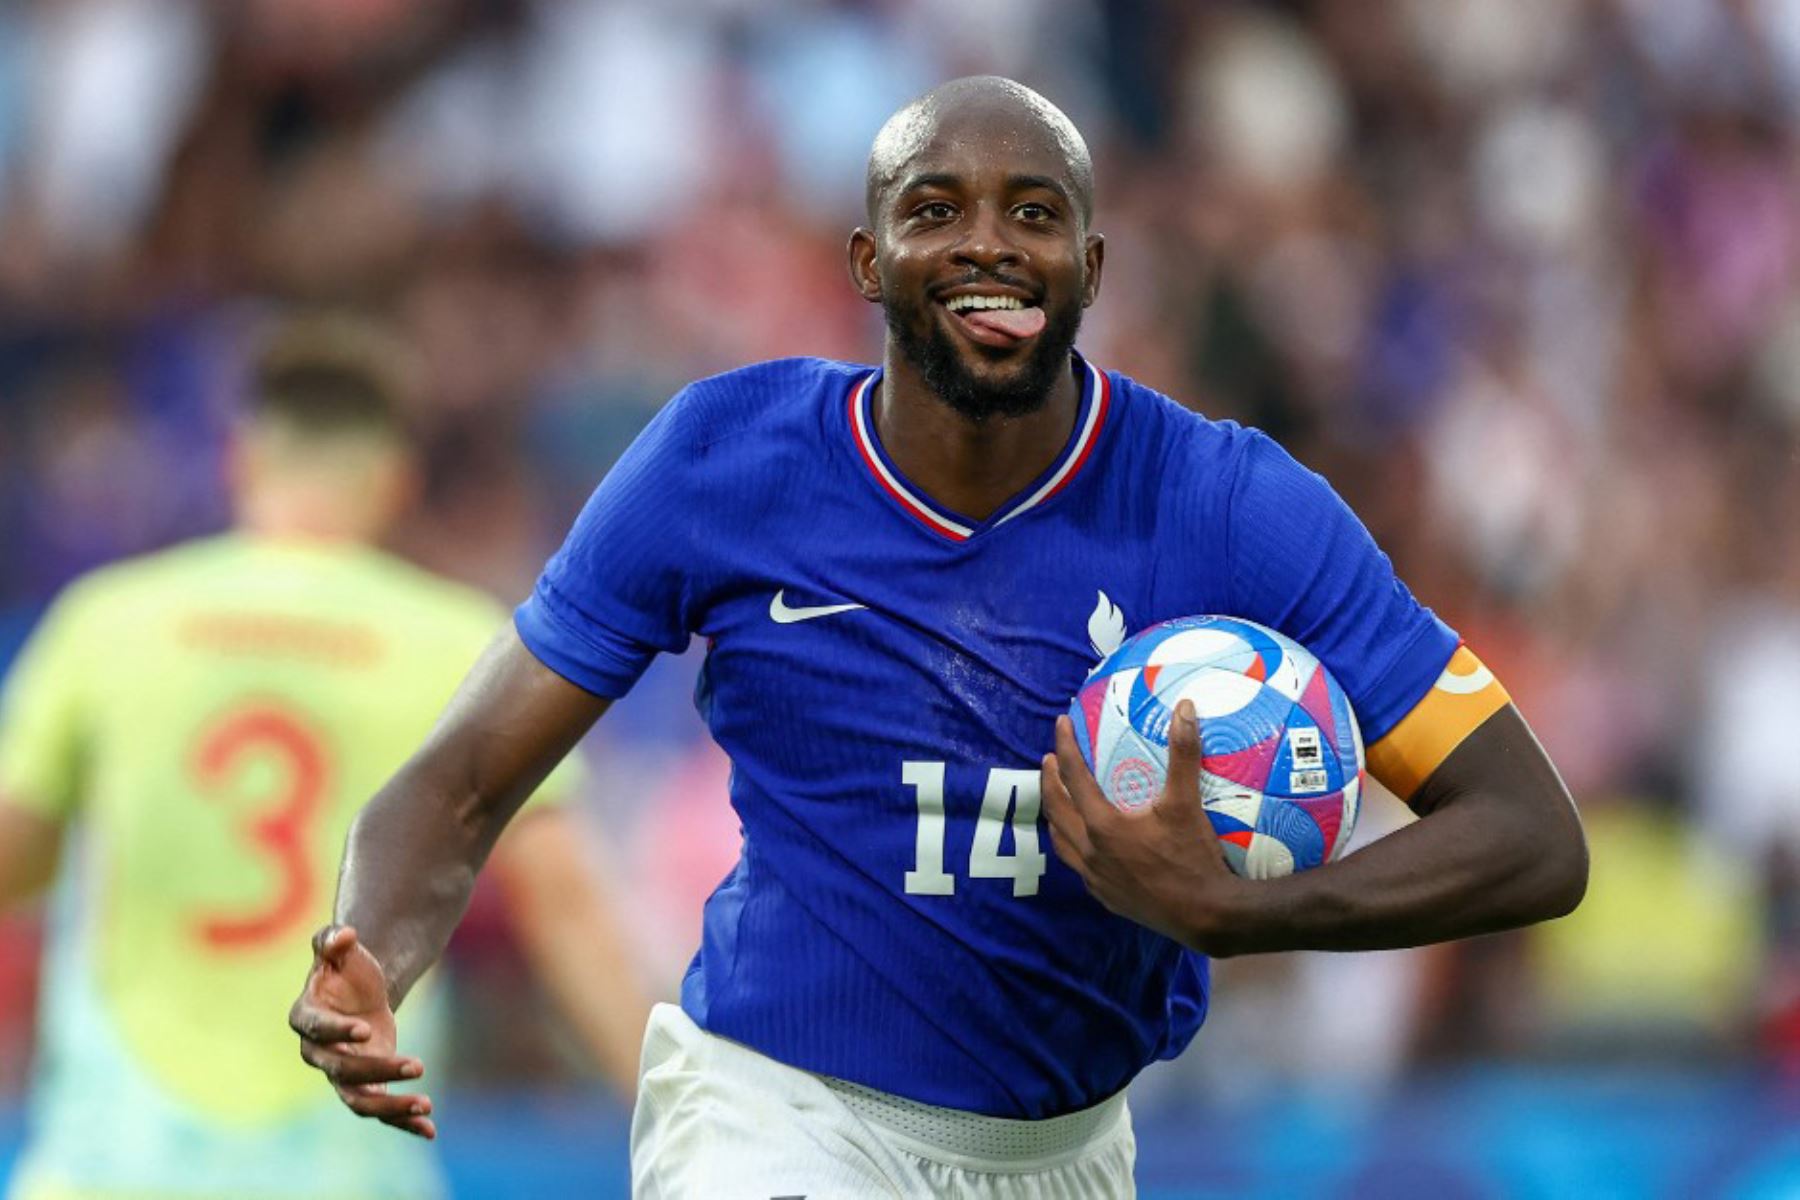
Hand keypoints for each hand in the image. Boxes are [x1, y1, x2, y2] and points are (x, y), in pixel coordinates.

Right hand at [289, 925, 436, 1138]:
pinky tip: (430, 1130)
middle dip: (379, 1069)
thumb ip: (333, 939)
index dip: (338, 1032)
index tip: (367, 1030)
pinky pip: (379, 1110)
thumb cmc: (345, 967)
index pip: (317, 1030)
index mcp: (306, 1017)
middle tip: (418, 1064)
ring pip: (358, 1100)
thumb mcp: (339, 947)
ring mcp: (340, 1074)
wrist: (359, 989)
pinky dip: (402, 1122)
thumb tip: (344, 934)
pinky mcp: (364, 1085)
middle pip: (342, 1070)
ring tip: (425, 1105)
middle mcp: (318, 1053)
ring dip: (391, 1106)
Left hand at [1041, 699, 1244, 954]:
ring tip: (1056, 799)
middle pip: (1057, 810)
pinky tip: (1084, 844)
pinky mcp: (1107, 898)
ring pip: (1062, 842)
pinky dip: (1073, 847)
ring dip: (1055, 816)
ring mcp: (1096, 879)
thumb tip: (1185, 708)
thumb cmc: (1193, 857)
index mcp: (1103, 826)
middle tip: (1050, 759)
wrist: (1206, 915)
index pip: (1074, 778)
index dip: (1066, 748)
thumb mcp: (1186, 803)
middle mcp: (1091, 852)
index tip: (1061, 724)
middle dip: (1050, 782)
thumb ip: (1183, 754)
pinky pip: (1078, 867)